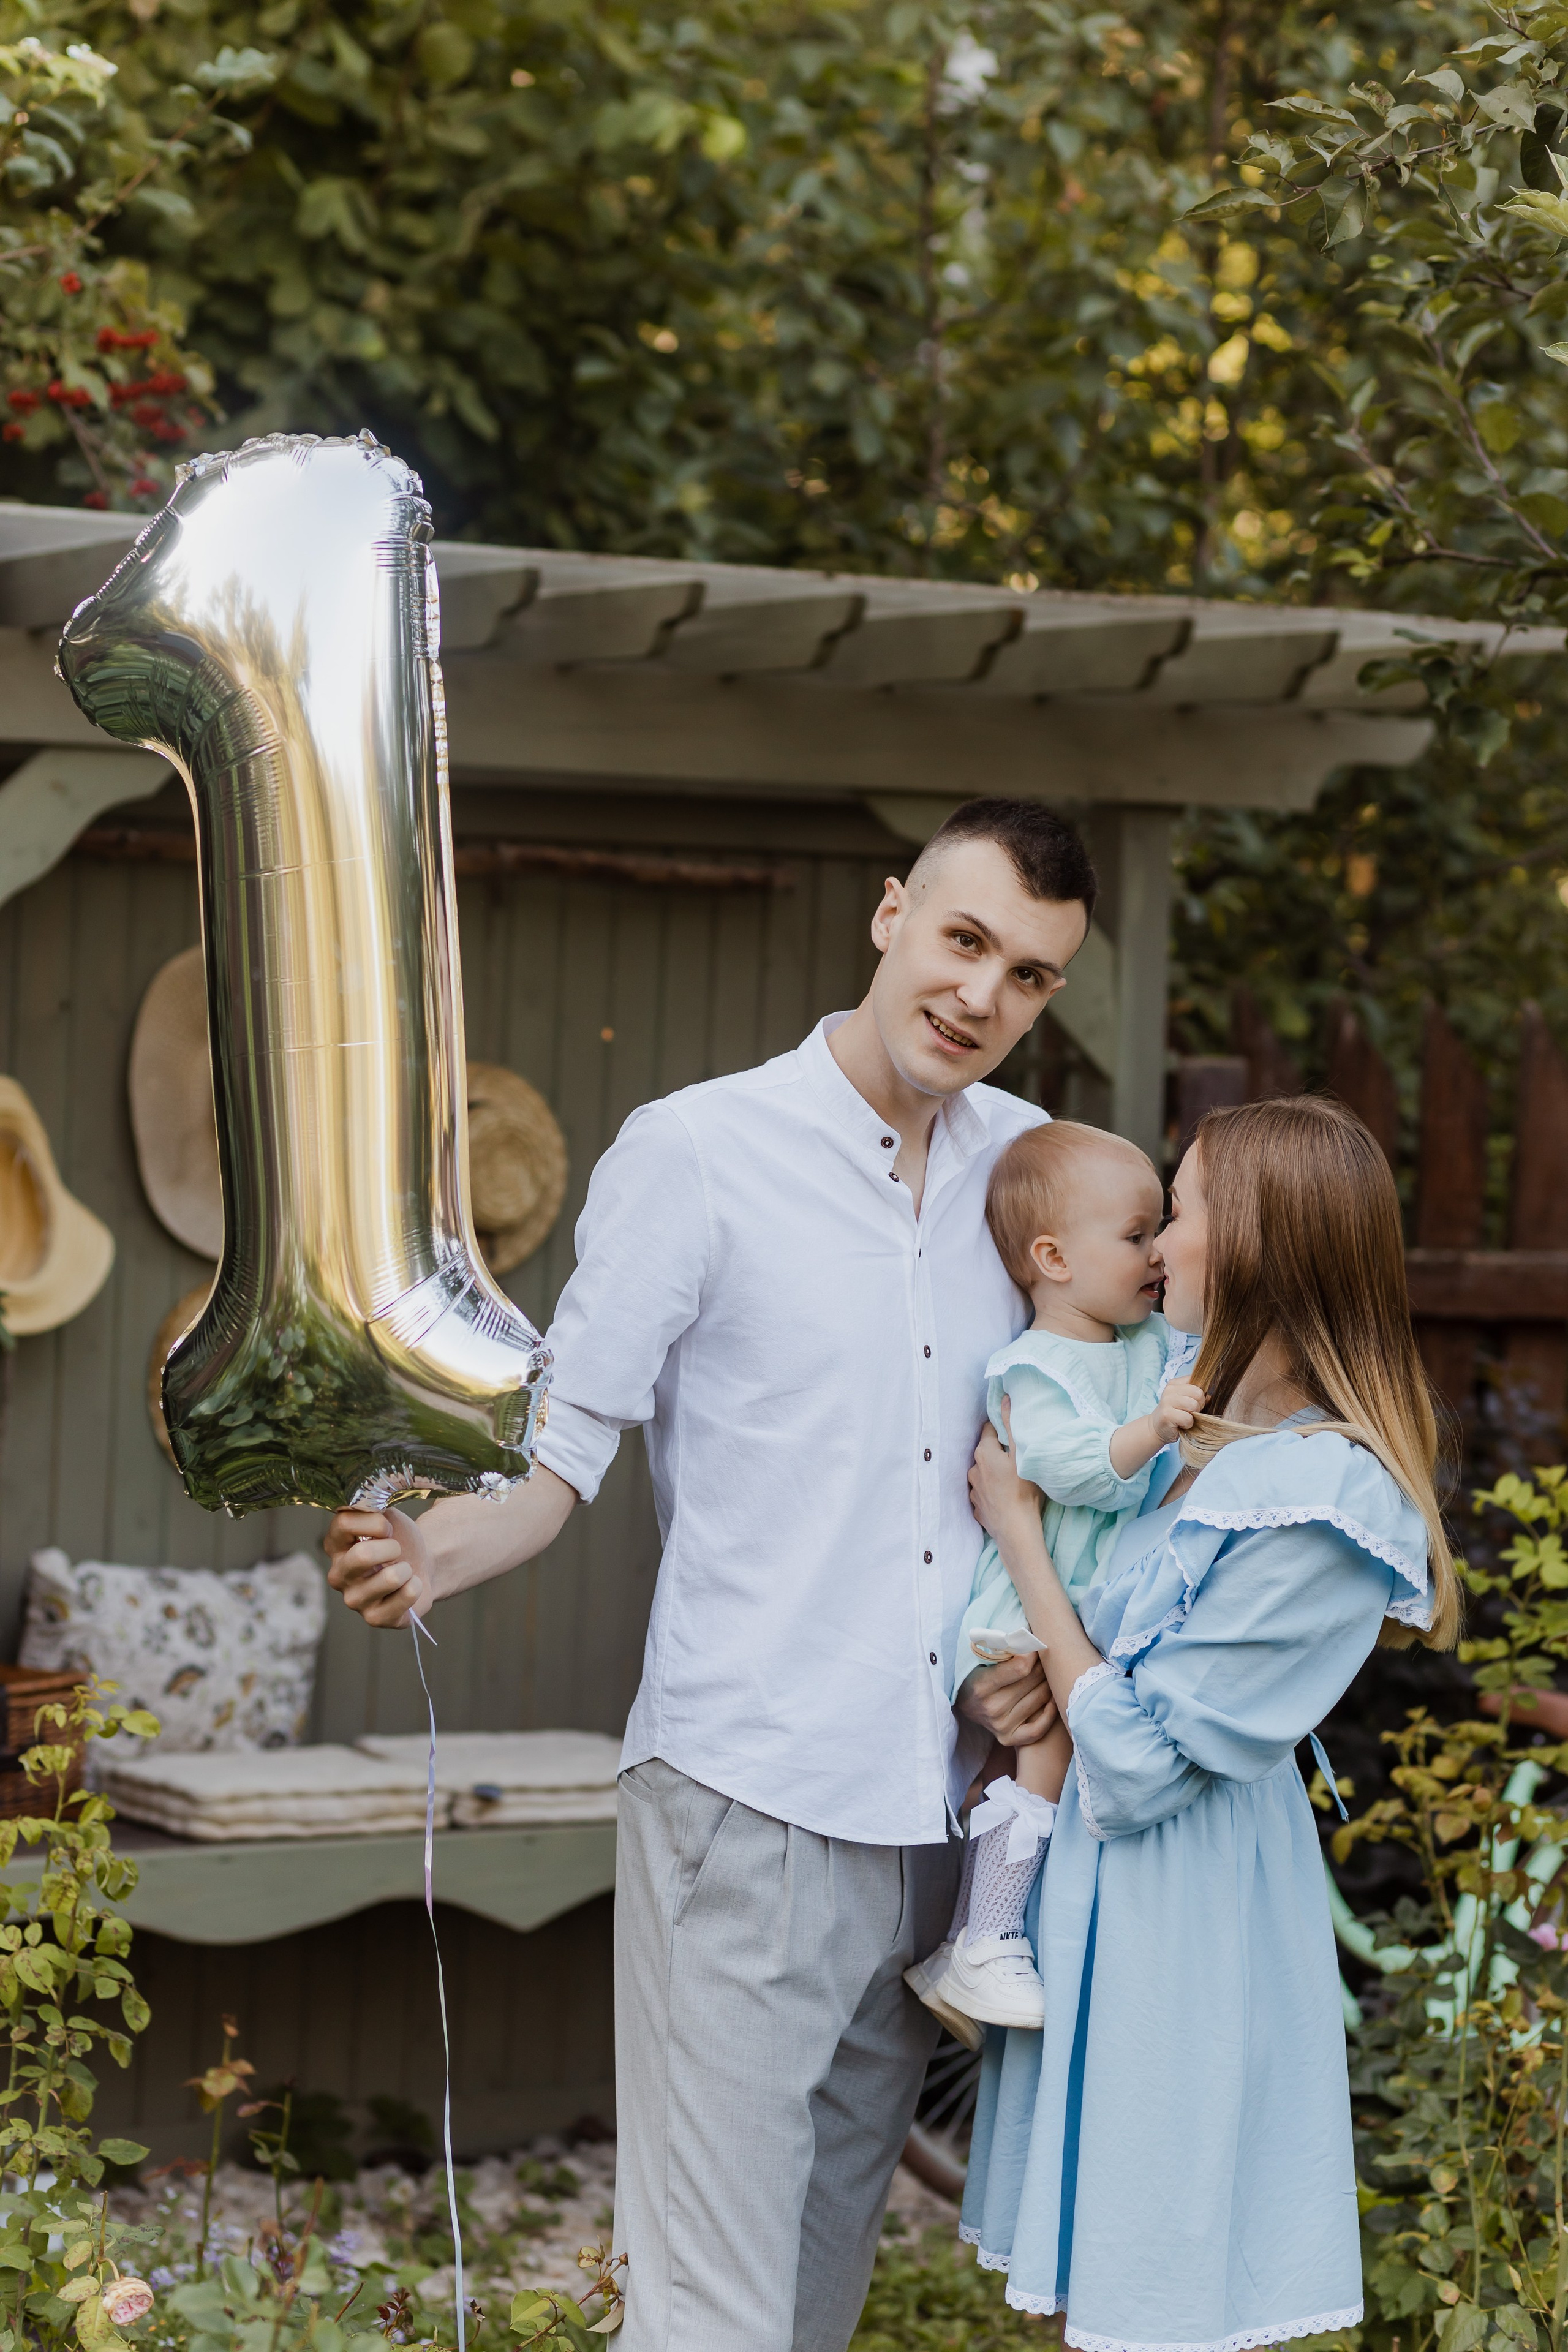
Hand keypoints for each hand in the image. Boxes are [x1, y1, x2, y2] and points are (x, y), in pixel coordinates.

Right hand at [324, 1506, 433, 1627]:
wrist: (422, 1564)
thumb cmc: (399, 1539)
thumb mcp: (385, 1514)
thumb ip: (370, 1504)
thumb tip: (365, 1496)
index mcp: (335, 1545)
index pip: (344, 1524)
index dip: (374, 1522)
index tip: (387, 1527)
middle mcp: (338, 1574)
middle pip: (362, 1556)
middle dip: (391, 1547)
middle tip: (397, 1549)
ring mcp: (354, 1599)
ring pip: (389, 1578)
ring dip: (406, 1569)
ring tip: (403, 1570)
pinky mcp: (375, 1618)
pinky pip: (404, 1598)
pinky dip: (415, 1587)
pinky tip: (410, 1586)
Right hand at [956, 1653, 1059, 1747]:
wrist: (964, 1702)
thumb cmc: (975, 1672)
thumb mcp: (979, 1656)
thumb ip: (1001, 1648)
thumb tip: (1030, 1636)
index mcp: (982, 1685)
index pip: (1021, 1667)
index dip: (1034, 1653)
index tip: (1036, 1644)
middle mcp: (991, 1708)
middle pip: (1034, 1681)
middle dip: (1043, 1664)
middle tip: (1046, 1654)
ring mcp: (1000, 1725)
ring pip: (1040, 1699)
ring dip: (1050, 1682)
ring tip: (1049, 1671)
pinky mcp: (1008, 1738)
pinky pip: (1037, 1730)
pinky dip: (1050, 1714)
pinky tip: (1052, 1699)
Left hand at [968, 1408, 1040, 1538]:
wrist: (1016, 1530)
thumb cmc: (1023, 1489)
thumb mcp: (1022, 1453)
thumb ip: (1011, 1424)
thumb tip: (1004, 1398)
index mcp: (984, 1453)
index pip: (988, 1430)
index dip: (1001, 1431)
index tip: (1013, 1436)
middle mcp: (973, 1469)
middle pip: (986, 1452)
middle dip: (998, 1452)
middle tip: (1016, 1459)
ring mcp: (973, 1490)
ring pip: (983, 1473)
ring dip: (993, 1473)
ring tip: (1011, 1480)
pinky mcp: (976, 1508)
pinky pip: (984, 1493)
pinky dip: (992, 1492)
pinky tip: (1005, 1497)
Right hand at [1150, 1379, 1205, 1446]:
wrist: (1157, 1428)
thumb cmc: (1175, 1415)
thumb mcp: (1185, 1401)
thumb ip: (1196, 1395)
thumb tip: (1210, 1397)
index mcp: (1175, 1383)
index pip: (1198, 1382)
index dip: (1200, 1395)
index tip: (1193, 1403)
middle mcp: (1170, 1390)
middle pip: (1198, 1393)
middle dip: (1199, 1406)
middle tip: (1190, 1412)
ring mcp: (1167, 1401)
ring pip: (1194, 1405)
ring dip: (1193, 1416)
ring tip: (1184, 1418)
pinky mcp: (1167, 1414)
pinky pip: (1188, 1418)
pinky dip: (1188, 1424)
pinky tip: (1180, 1424)